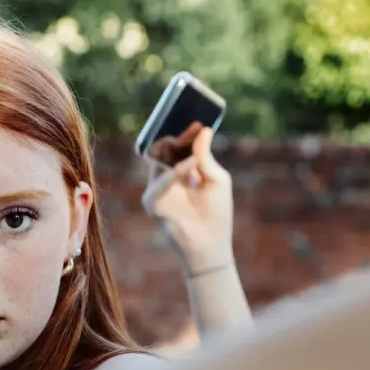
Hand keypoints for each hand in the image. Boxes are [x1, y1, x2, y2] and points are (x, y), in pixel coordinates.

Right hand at [141, 125, 234, 276]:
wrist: (210, 246)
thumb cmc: (216, 215)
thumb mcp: (216, 180)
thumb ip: (206, 157)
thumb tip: (204, 131)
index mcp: (183, 172)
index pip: (179, 148)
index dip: (186, 135)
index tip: (198, 123)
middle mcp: (168, 179)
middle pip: (164, 150)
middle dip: (175, 137)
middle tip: (190, 127)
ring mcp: (158, 191)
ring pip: (157, 162)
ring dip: (173, 151)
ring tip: (190, 143)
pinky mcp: (153, 205)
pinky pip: (157, 185)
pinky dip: (174, 174)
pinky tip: (191, 166)